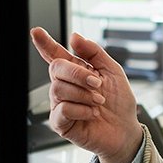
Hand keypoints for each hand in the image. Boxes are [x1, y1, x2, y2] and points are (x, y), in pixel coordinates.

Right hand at [30, 27, 142, 162]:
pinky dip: (81, 110)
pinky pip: (62, 110)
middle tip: (97, 84)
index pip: (56, 54)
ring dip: (83, 94)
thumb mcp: (113, 72)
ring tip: (98, 102)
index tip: (36, 32)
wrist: (126, 130)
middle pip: (56, 68)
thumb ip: (94, 53)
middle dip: (79, 74)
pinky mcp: (61, 123)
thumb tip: (75, 37)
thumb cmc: (119, 103)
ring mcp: (61, 104)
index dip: (45, 43)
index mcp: (76, 72)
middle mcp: (65, 86)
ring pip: (58, 89)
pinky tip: (92, 114)